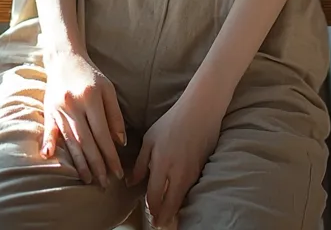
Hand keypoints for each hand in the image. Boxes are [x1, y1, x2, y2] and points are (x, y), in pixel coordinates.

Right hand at [41, 48, 126, 187]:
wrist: (64, 58)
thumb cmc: (90, 75)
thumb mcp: (107, 89)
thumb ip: (114, 115)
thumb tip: (120, 142)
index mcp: (90, 99)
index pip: (102, 134)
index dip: (110, 155)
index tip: (118, 172)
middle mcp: (73, 105)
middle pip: (87, 141)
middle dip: (97, 165)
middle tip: (105, 184)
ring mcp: (59, 109)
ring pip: (70, 141)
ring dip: (79, 162)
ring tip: (88, 179)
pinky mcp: (48, 110)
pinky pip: (48, 129)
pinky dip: (48, 143)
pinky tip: (48, 158)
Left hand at [126, 92, 224, 227]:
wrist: (200, 111)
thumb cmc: (172, 121)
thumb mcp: (150, 139)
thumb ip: (140, 163)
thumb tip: (130, 182)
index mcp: (161, 164)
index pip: (154, 196)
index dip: (151, 209)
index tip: (149, 215)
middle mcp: (177, 173)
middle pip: (169, 205)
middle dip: (163, 217)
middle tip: (158, 224)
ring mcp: (191, 173)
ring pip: (181, 200)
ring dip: (173, 211)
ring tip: (166, 217)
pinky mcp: (200, 171)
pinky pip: (189, 191)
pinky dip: (182, 199)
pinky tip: (178, 200)